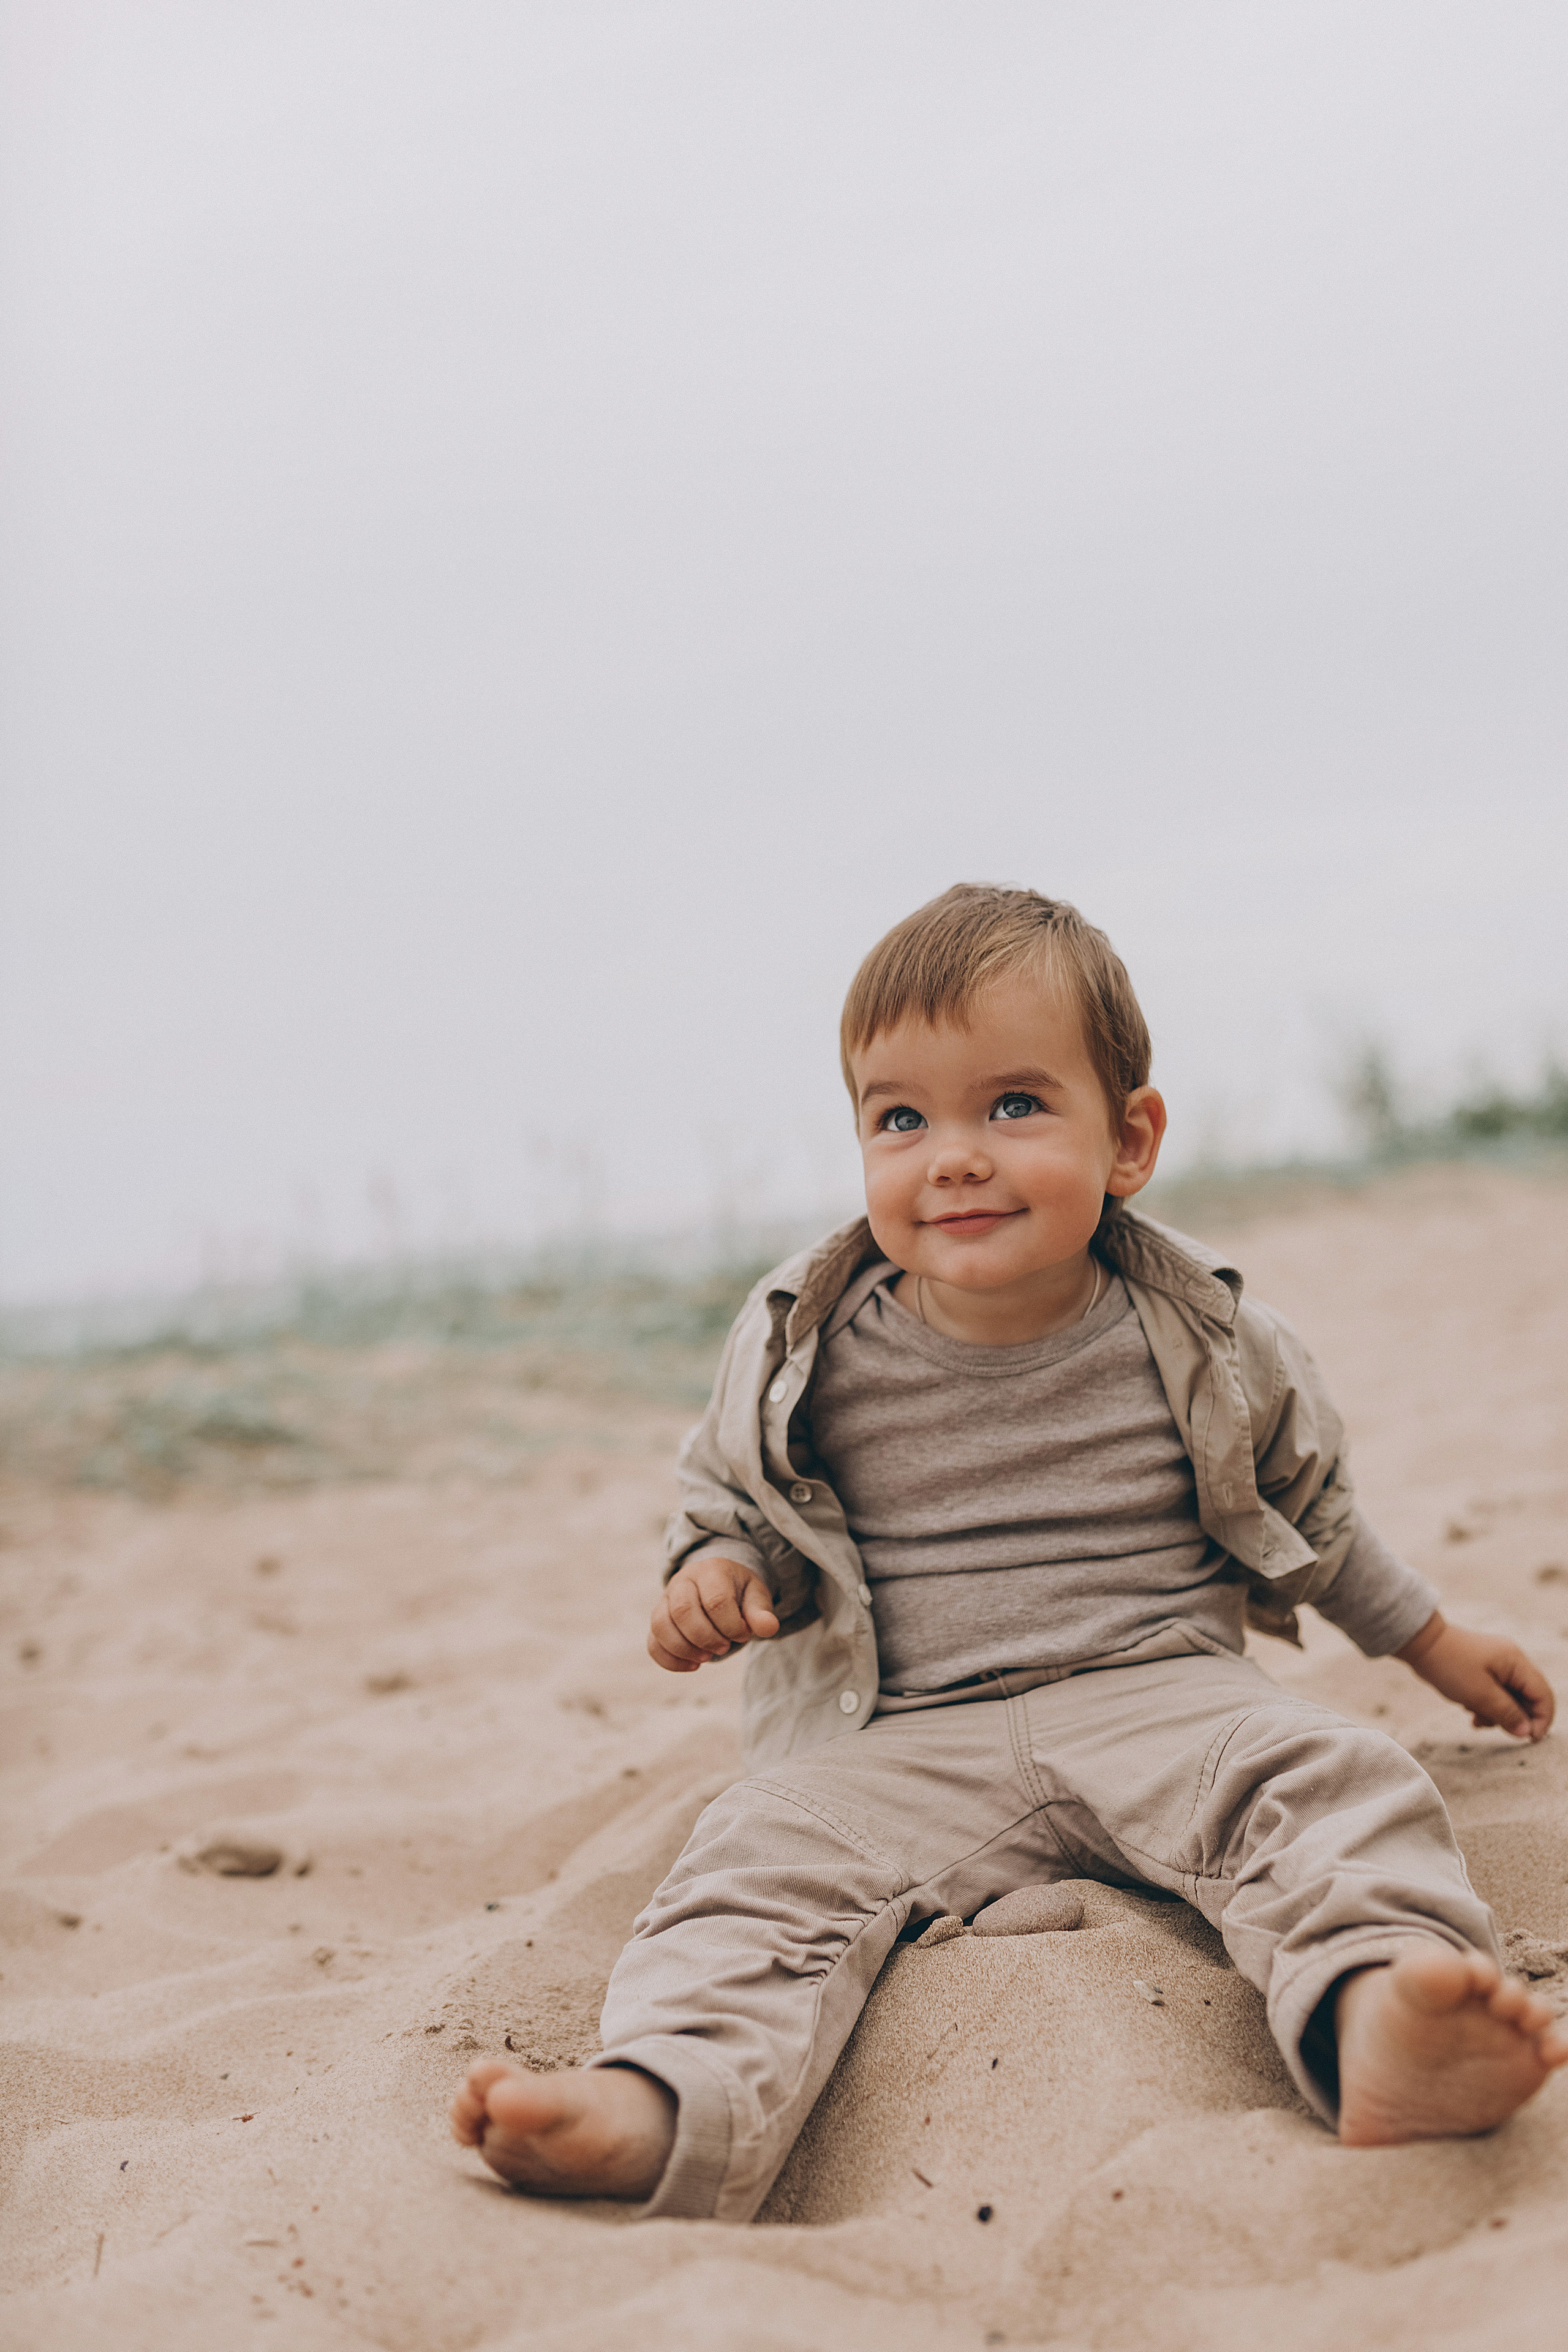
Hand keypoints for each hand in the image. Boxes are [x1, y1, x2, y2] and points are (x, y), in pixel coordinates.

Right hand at [648, 1557, 779, 1674]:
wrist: (718, 1584)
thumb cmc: (738, 1592)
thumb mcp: (755, 1596)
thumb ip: (760, 1612)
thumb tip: (768, 1628)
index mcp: (711, 1570)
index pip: (715, 1601)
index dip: (730, 1625)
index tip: (743, 1634)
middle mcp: (683, 1581)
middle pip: (683, 1611)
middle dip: (706, 1638)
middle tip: (724, 1648)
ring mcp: (665, 1600)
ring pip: (661, 1625)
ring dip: (685, 1649)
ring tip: (707, 1658)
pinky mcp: (658, 1620)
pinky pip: (653, 1643)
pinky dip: (670, 1660)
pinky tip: (692, 1666)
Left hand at [1398, 1612, 1554, 1740]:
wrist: (1420, 1643)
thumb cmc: (1449, 1665)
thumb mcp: (1479, 1694)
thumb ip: (1507, 1713)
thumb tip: (1526, 1732)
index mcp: (1516, 1662)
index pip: (1543, 1695)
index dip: (1542, 1719)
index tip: (1530, 1739)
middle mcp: (1511, 1661)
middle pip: (1528, 1698)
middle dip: (1514, 1717)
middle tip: (1496, 1727)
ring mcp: (1497, 1665)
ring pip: (1510, 1699)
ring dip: (1497, 1713)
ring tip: (1476, 1717)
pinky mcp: (1483, 1670)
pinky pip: (1494, 1694)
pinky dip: (1486, 1706)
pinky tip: (1470, 1710)